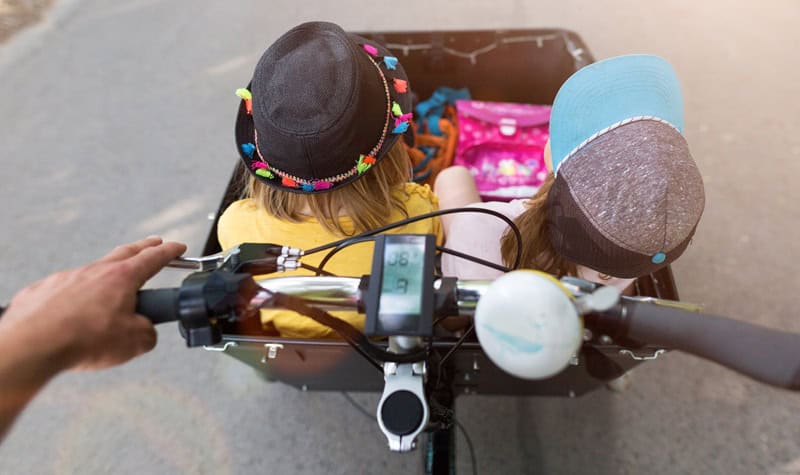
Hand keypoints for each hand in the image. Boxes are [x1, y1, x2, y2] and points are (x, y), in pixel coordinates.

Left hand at [0, 237, 185, 369]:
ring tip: (114, 288)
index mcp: (122, 278)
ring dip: (108, 274)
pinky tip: (77, 311)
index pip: (153, 258)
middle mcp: (95, 271)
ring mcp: (67, 278)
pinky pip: (67, 288)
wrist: (34, 345)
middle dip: (143, 247)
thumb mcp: (135, 342)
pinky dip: (77, 294)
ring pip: (94, 270)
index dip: (170, 252)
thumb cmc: (81, 340)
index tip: (177, 247)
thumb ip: (148, 332)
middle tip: (153, 244)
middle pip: (125, 253)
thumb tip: (145, 331)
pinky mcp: (45, 290)